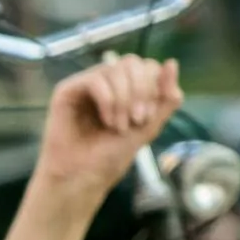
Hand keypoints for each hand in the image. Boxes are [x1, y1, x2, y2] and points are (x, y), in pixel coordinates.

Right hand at [30, 56, 182, 201]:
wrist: (83, 178)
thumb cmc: (111, 156)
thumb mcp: (149, 127)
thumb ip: (166, 98)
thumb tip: (172, 62)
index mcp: (126, 88)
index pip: (147, 66)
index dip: (154, 87)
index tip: (147, 118)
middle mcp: (106, 81)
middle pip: (132, 62)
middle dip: (141, 91)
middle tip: (137, 120)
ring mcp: (86, 84)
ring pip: (114, 68)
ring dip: (124, 100)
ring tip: (119, 127)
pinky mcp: (67, 90)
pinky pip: (95, 79)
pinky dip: (107, 100)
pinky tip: (106, 121)